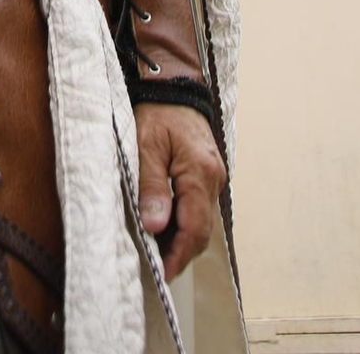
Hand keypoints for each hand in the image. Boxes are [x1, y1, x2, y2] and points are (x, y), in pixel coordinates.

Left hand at [134, 104, 225, 281]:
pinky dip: (185, 221)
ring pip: (202, 221)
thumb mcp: (145, 145)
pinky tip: (165, 225)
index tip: (162, 274)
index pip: (194, 227)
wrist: (173, 85)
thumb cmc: (157, 112)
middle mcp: (214, 179)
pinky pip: (200, 207)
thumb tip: (155, 226)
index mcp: (200, 172)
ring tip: (158, 250)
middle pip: (202, 230)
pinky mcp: (209, 175)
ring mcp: (214, 177)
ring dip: (183, 238)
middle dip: (181, 252)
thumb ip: (151, 185)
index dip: (178, 254)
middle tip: (157, 267)